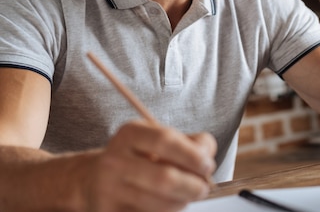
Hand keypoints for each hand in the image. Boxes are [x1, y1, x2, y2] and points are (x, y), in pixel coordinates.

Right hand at [84, 121, 215, 211]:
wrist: (93, 180)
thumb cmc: (138, 157)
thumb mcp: (158, 139)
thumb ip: (189, 142)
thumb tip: (207, 157)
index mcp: (129, 134)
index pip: (165, 141)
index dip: (192, 155)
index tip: (208, 166)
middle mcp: (114, 161)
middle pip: (164, 178)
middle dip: (193, 186)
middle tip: (203, 188)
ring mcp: (108, 190)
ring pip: (159, 204)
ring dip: (182, 202)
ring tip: (185, 196)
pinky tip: (167, 204)